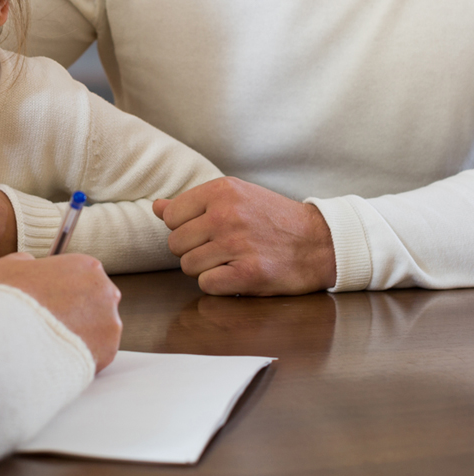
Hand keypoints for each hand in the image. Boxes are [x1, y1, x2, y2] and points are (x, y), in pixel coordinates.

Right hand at [0, 252, 121, 370]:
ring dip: (81, 332)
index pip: (85, 274)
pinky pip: (97, 352)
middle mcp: (105, 291)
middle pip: (96, 300)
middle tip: (54, 320)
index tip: (55, 297)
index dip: (67, 287)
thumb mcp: (11, 265)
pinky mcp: (108, 351)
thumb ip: (27, 262)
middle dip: (78, 309)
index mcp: (87, 266)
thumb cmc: (10, 300)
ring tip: (54, 340)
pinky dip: (81, 354)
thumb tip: (29, 265)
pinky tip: (60, 353)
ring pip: (98, 327)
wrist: (11, 338)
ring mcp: (110, 322)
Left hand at [152, 177, 336, 295]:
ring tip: (229, 261)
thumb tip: (156, 207)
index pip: (170, 216)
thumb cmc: (272, 218)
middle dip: (192, 250)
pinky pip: (207, 284)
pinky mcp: (249, 274)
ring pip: (188, 266)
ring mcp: (237, 244)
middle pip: (175, 243)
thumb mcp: (235, 197)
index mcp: (220, 191)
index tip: (204, 231)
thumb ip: (192, 203)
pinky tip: (236, 275)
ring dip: (205, 269)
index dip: (183, 228)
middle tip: (219, 249)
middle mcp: (225, 215)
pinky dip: (218, 285)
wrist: (320, 241)